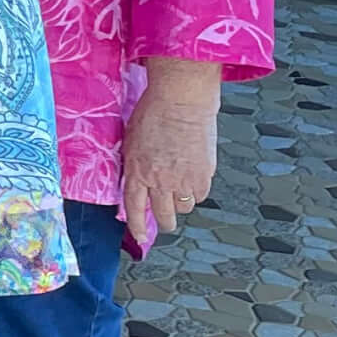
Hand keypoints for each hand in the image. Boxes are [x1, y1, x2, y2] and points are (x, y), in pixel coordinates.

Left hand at [120, 59, 220, 246]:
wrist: (181, 100)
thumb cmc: (154, 112)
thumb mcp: (133, 140)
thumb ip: (135, 165)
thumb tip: (138, 181)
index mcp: (137, 171)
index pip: (134, 208)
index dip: (137, 226)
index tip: (140, 236)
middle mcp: (159, 181)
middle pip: (164, 215)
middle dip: (165, 221)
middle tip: (167, 220)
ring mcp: (183, 180)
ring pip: (184, 208)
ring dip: (181, 203)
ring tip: (180, 187)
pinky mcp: (203, 175)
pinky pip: (200, 195)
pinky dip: (196, 191)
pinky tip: (193, 176)